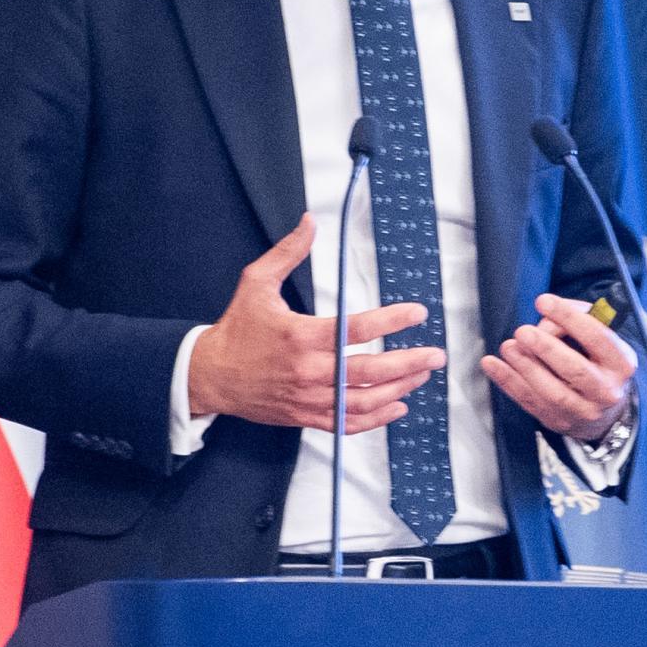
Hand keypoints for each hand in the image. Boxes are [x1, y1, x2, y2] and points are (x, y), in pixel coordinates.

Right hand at [186, 216, 445, 430]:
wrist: (210, 376)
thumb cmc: (237, 328)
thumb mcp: (256, 283)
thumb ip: (287, 253)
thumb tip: (310, 222)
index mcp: (301, 335)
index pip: (356, 329)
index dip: (391, 320)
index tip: (417, 313)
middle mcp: (308, 370)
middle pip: (369, 371)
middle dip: (409, 363)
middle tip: (436, 355)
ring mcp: (309, 397)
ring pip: (363, 401)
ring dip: (398, 390)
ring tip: (421, 376)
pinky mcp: (306, 416)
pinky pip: (347, 424)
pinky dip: (376, 419)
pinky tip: (397, 406)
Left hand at [481, 294, 635, 441]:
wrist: (606, 413)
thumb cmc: (599, 363)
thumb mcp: (602, 338)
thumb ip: (580, 319)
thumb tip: (548, 315)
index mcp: (621, 364)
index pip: (598, 338)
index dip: (570, 319)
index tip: (544, 301)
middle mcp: (606, 391)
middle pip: (576, 370)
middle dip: (547, 349)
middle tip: (524, 331)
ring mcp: (582, 411)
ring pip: (552, 392)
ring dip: (526, 367)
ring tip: (508, 346)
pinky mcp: (558, 421)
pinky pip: (530, 402)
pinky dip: (508, 382)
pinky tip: (492, 364)